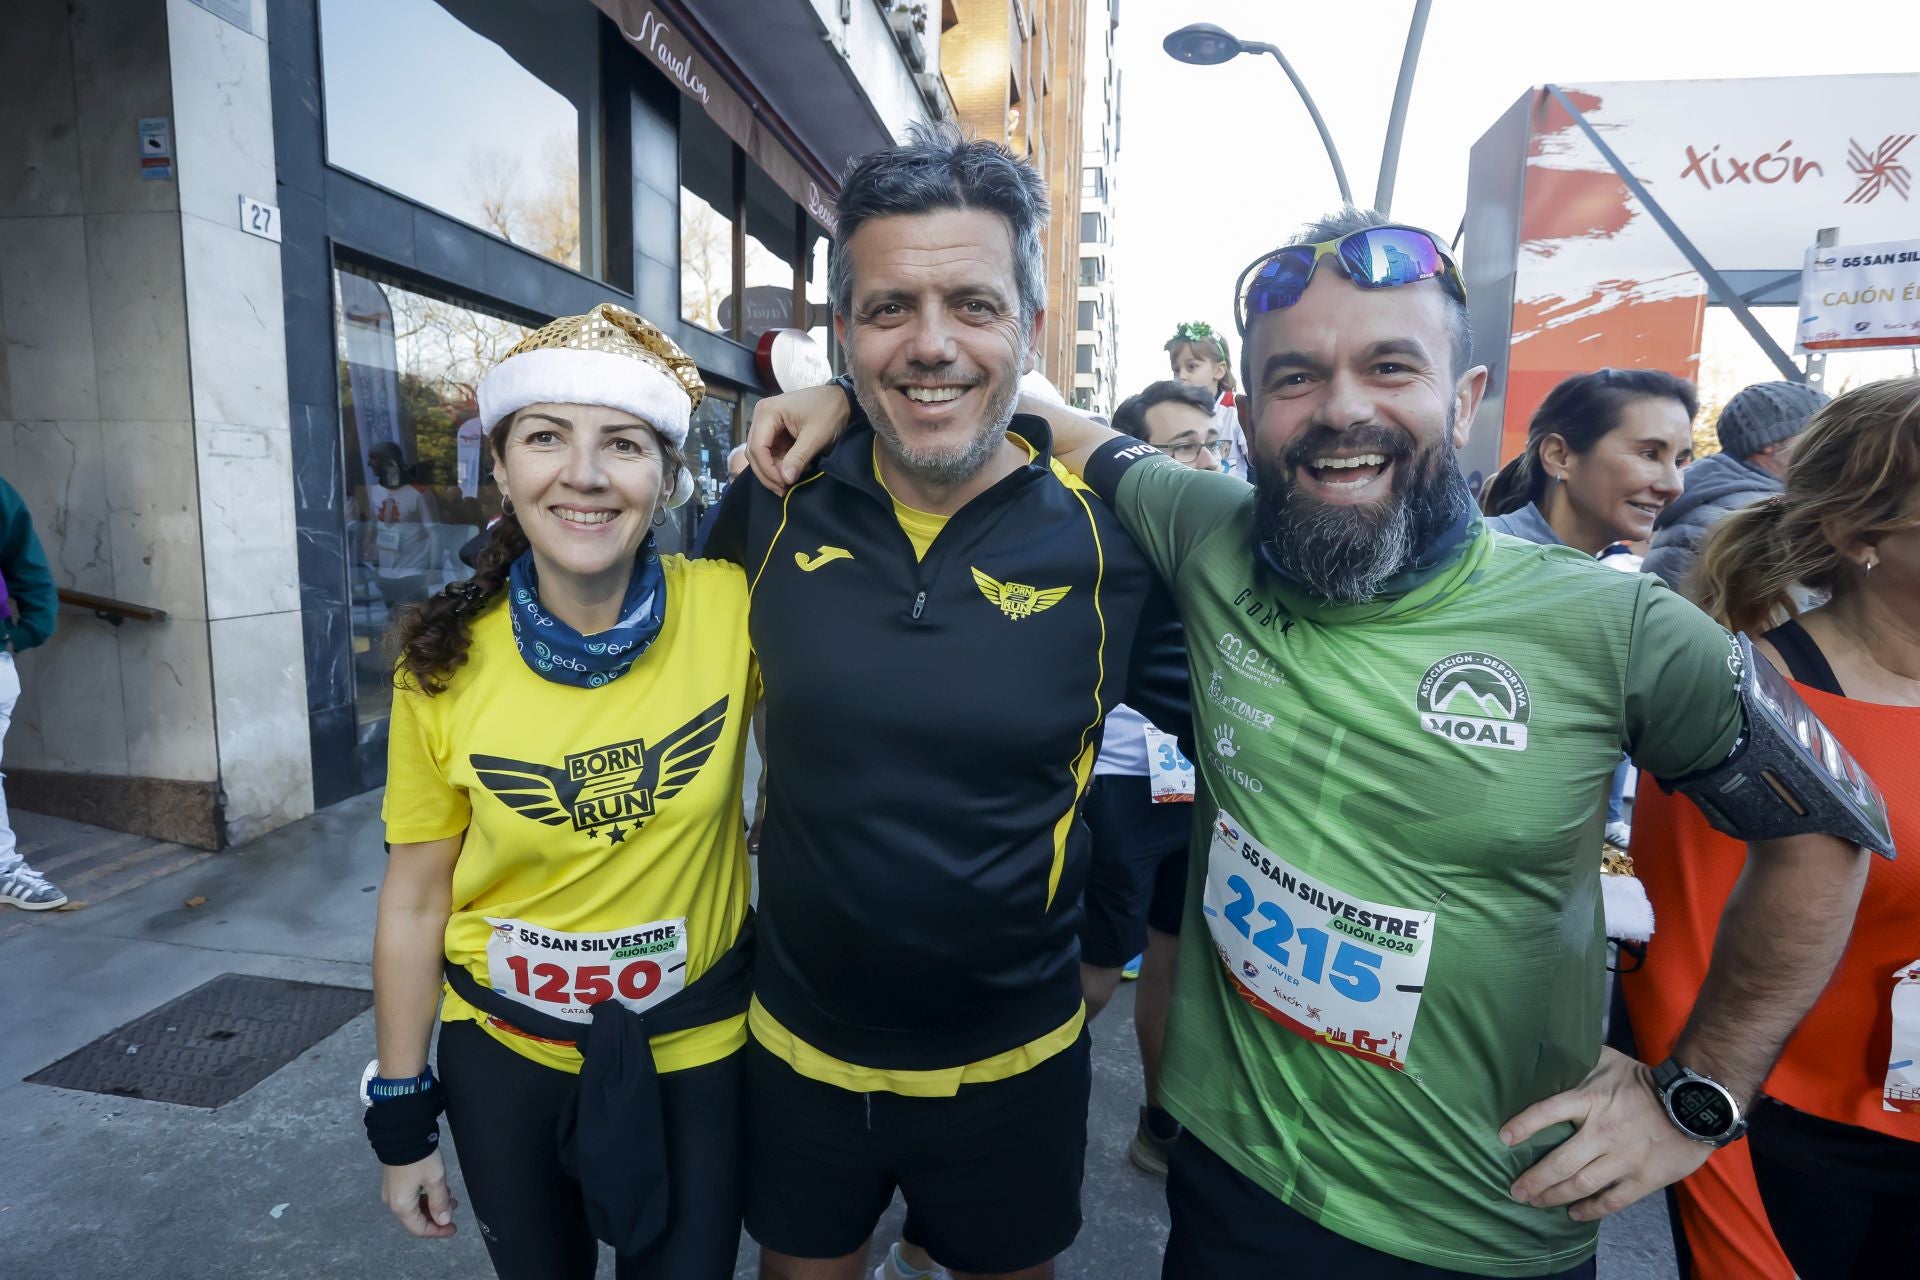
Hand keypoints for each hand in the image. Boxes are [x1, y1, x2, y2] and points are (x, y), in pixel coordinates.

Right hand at [380, 1150, 457, 1237]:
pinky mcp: (393, 1182)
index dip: (438, 1231)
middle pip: (415, 1219)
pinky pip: (409, 1197)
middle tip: (454, 1208)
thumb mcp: (435, 1179)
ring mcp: (391, 1192)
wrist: (402, 1133)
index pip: (419, 1229)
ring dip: (432, 1206)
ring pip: (413, 1208)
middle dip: (436, 1217)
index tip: (453, 1228)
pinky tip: (436, 1189)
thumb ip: (440, 1202)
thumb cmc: (419, 1158)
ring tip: (449, 1197)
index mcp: (401, 1206)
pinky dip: (424, 1198)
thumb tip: (444, 1221)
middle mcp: (393, 1202)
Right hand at [746, 383, 852, 493]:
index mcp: (768, 412)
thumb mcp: (816, 436)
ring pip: (759, 454)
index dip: (768, 469)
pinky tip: (792, 471)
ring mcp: (766, 422)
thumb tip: (785, 479)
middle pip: (754, 451)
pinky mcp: (773, 430)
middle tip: (783, 489)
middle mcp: (761, 415)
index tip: (784, 484)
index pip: (757, 447)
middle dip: (768, 473)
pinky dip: (778, 464)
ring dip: (772, 470)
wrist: (840, 399)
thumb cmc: (829, 411)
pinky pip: (769, 451)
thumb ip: (798, 458)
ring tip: (790, 481)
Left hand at [1501, 1046, 1712, 1221]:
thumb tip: (1550, 1046)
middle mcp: (1602, 1132)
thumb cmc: (1646, 1081)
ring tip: (1535, 1202)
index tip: (1504, 1138)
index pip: (1548, 1112)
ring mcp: (1623, 1158)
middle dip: (1534, 1180)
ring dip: (1554, 1196)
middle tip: (1515, 1191)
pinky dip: (1591, 1210)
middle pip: (1560, 1162)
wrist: (1696, 1104)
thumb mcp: (1609, 1061)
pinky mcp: (1644, 1178)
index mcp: (1591, 1100)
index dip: (1523, 1126)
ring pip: (1581, 1184)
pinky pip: (1613, 1200)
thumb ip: (1580, 1060)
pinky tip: (1573, 1214)